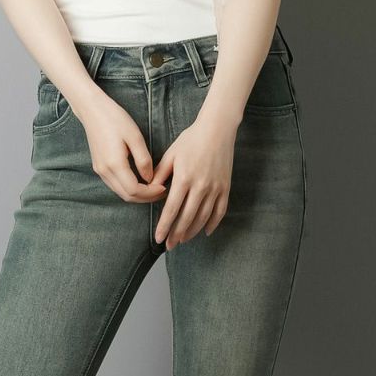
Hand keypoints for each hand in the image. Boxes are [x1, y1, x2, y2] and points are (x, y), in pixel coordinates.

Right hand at [77, 95, 169, 204]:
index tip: (164, 187)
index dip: (150, 193)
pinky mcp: (99, 167)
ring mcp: (100, 170)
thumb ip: (143, 160)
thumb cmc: (115, 119)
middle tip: (161, 191)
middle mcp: (105, 171)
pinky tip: (140, 181)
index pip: (134, 190)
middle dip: (145, 197)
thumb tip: (150, 179)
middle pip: (127, 196)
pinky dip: (128, 188)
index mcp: (114, 164)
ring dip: (137, 194)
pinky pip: (115, 185)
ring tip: (153, 188)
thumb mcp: (135, 137)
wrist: (92, 110)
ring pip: (120, 192)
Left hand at [147, 111, 235, 248]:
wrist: (217, 130)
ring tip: (183, 240)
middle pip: (187, 218)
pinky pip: (220, 211)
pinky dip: (213, 223)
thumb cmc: (190, 140)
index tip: (158, 238)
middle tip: (169, 245)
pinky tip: (205, 231)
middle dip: (176, 234)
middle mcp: (201, 186)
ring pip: (203, 217)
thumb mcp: (170, 155)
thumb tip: (149, 192)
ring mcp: (215, 188)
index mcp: (184, 179)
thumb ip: (159, 175)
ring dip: (192, 231)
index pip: (171, 209)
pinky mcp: (225, 187)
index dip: (164, 226)